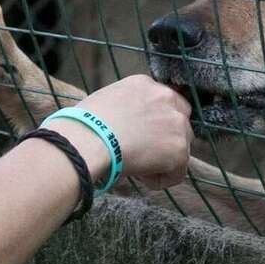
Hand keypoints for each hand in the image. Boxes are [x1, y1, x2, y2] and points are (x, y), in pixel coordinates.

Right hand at [56, 75, 192, 191]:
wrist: (89, 139)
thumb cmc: (85, 124)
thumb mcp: (107, 100)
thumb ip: (126, 107)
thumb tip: (124, 126)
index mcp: (145, 84)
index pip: (164, 102)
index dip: (155, 122)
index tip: (141, 135)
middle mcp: (166, 97)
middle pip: (179, 122)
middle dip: (164, 139)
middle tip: (142, 153)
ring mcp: (176, 123)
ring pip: (179, 147)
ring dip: (161, 160)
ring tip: (135, 166)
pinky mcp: (179, 149)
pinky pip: (176, 173)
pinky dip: (159, 179)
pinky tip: (139, 176)